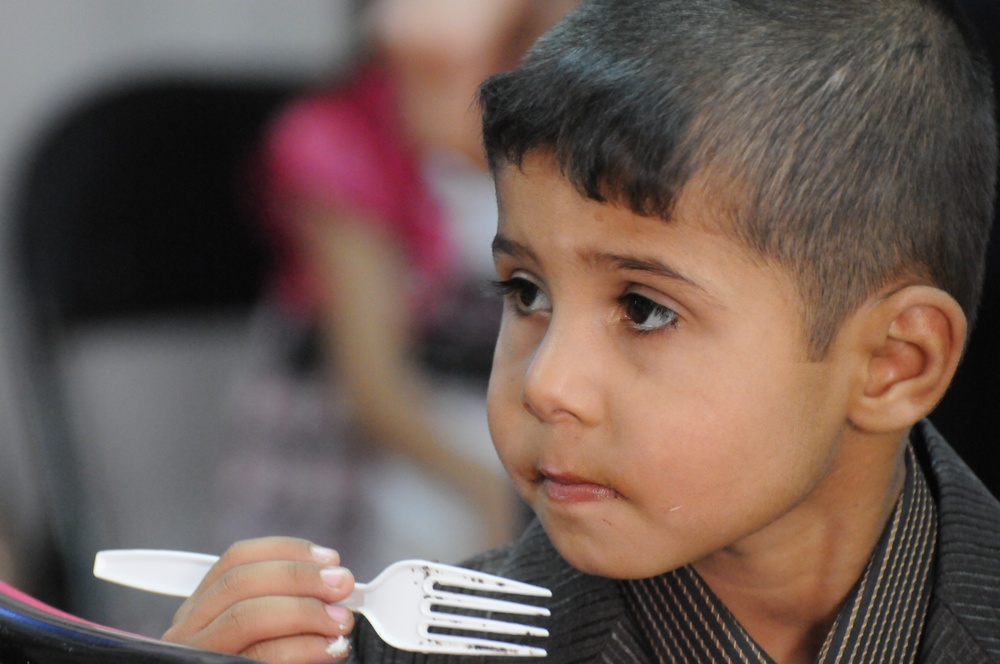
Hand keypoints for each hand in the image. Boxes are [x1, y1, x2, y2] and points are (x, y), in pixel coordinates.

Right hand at [161, 537, 356, 662]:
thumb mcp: (268, 637)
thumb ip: (287, 608)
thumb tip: (335, 585)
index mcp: (201, 612)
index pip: (235, 560)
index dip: (286, 552)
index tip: (329, 558)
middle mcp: (188, 633)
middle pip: (241, 582)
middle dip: (301, 577)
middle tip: (344, 587)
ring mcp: (196, 659)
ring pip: (246, 616)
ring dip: (305, 611)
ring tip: (342, 624)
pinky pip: (260, 658)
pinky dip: (302, 649)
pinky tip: (329, 649)